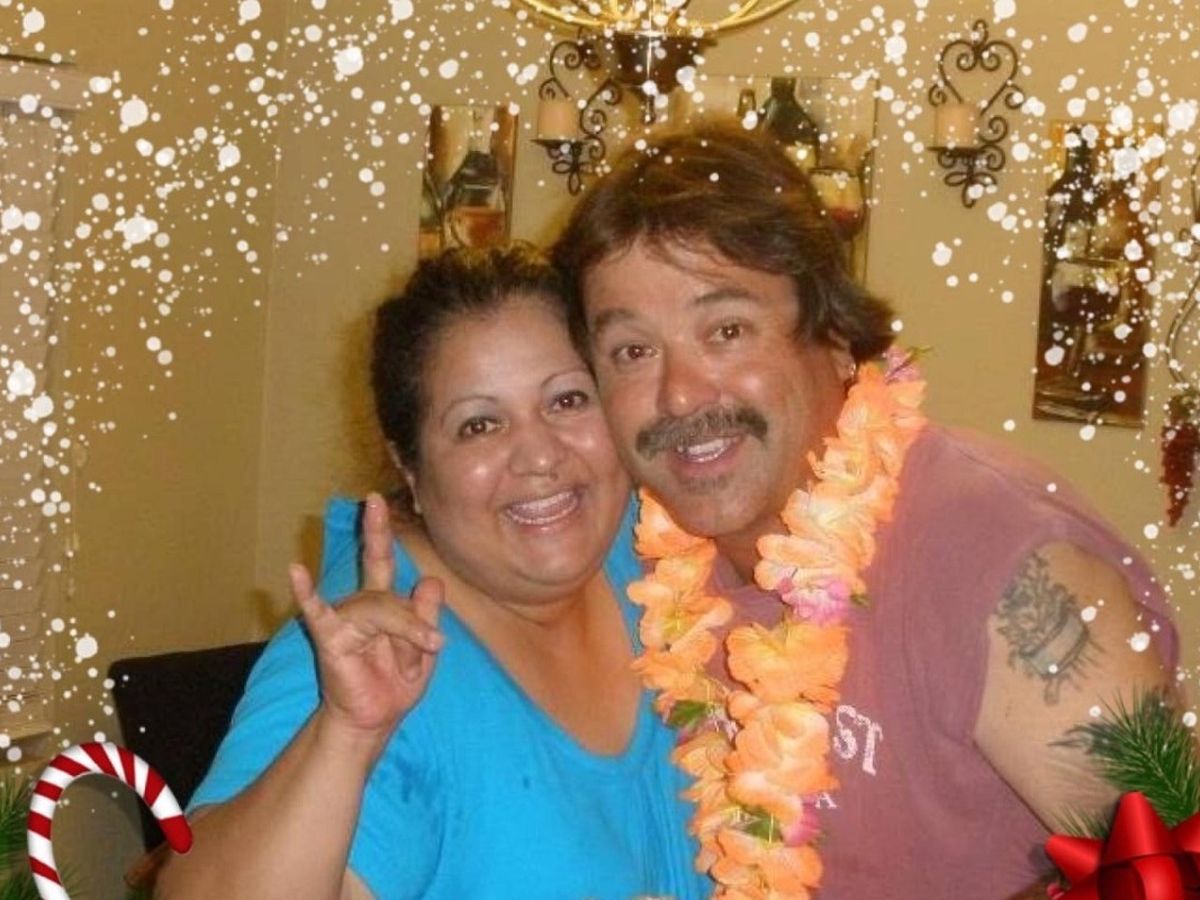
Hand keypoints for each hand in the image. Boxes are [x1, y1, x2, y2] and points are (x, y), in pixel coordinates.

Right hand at [290, 492, 443, 742]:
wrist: (375, 719)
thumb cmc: (396, 682)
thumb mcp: (424, 650)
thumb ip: (426, 616)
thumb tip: (431, 580)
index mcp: (383, 601)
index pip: (382, 561)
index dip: (380, 533)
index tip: (375, 500)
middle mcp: (361, 603)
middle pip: (380, 571)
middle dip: (375, 532)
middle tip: (373, 501)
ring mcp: (344, 618)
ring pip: (382, 607)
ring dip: (411, 630)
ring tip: (432, 647)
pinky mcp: (331, 637)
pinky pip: (318, 612)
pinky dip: (307, 593)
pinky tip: (295, 571)